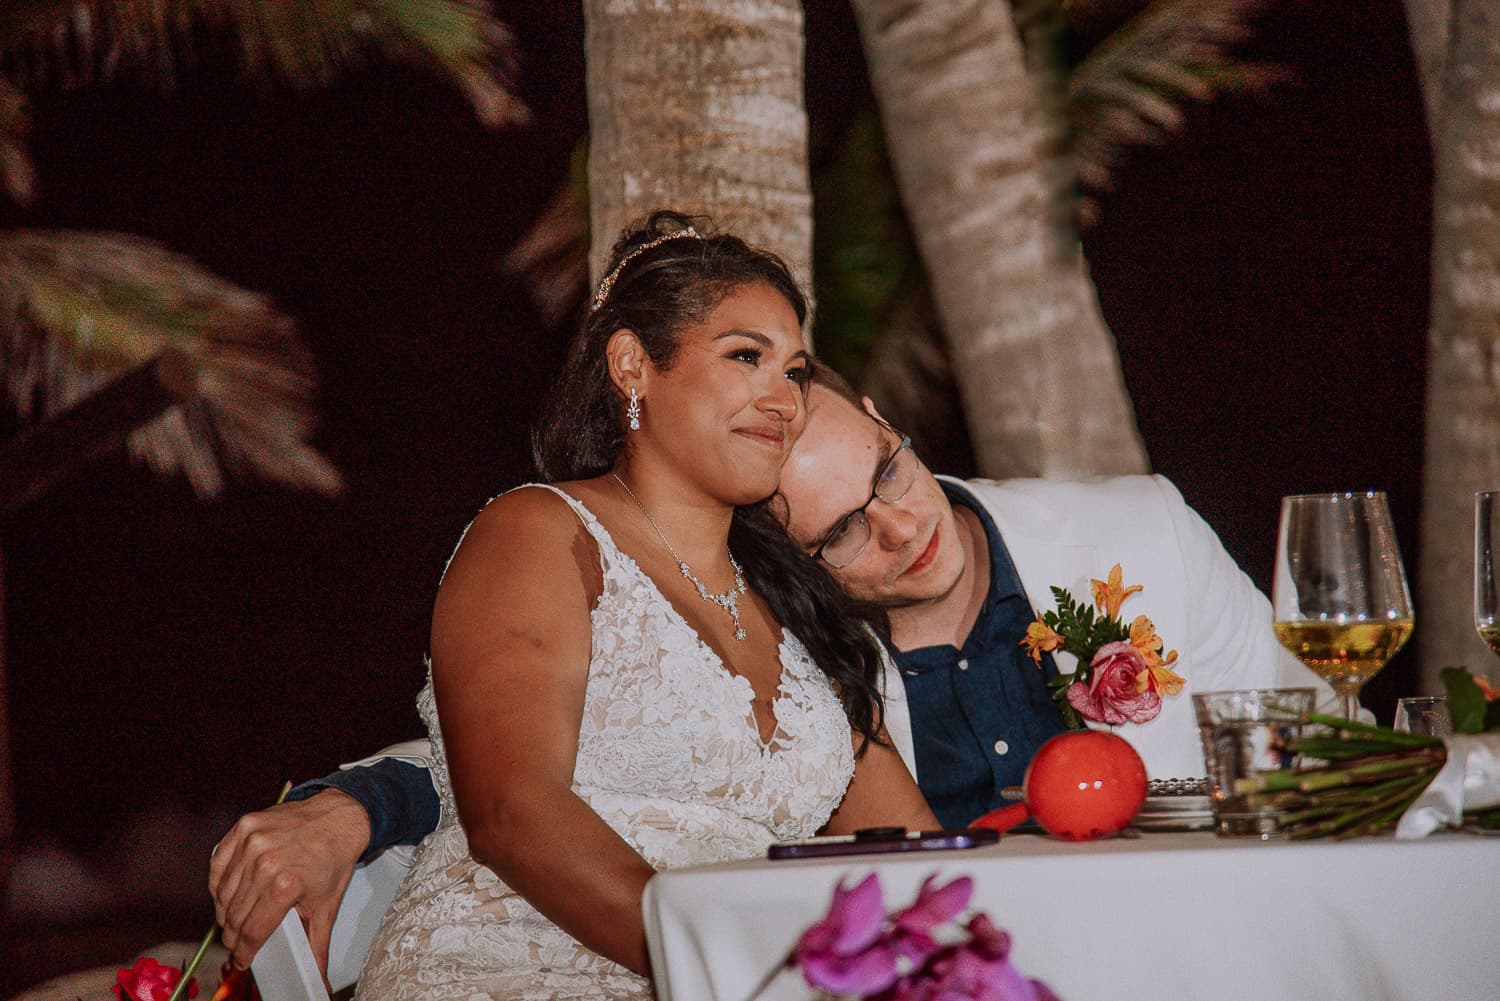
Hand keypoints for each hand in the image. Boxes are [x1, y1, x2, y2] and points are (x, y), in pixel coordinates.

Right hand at [209, 788, 371, 972]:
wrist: (339, 816)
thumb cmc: (333, 859)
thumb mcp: (327, 906)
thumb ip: (316, 946)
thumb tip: (318, 981)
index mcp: (285, 886)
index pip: (252, 932)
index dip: (244, 952)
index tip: (242, 960)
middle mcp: (265, 863)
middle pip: (235, 916)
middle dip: (235, 936)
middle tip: (239, 943)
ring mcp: (251, 843)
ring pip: (223, 894)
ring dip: (225, 913)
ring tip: (234, 921)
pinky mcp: (243, 828)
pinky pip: (218, 867)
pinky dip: (219, 884)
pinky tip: (227, 894)